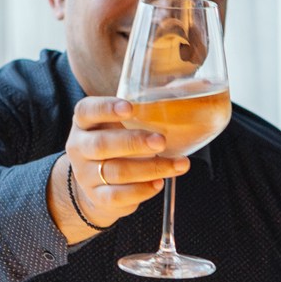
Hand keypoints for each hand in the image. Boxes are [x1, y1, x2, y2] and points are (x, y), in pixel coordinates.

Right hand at [49, 95, 185, 244]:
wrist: (96, 185)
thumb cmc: (118, 145)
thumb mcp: (123, 124)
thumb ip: (151, 107)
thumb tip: (201, 84)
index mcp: (85, 123)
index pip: (87, 110)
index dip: (106, 108)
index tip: (130, 108)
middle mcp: (79, 147)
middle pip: (102, 144)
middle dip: (134, 142)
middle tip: (161, 140)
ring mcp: (86, 174)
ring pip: (116, 172)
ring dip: (150, 168)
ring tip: (178, 164)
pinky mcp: (98, 197)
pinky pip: (118, 196)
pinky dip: (141, 190)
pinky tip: (159, 183)